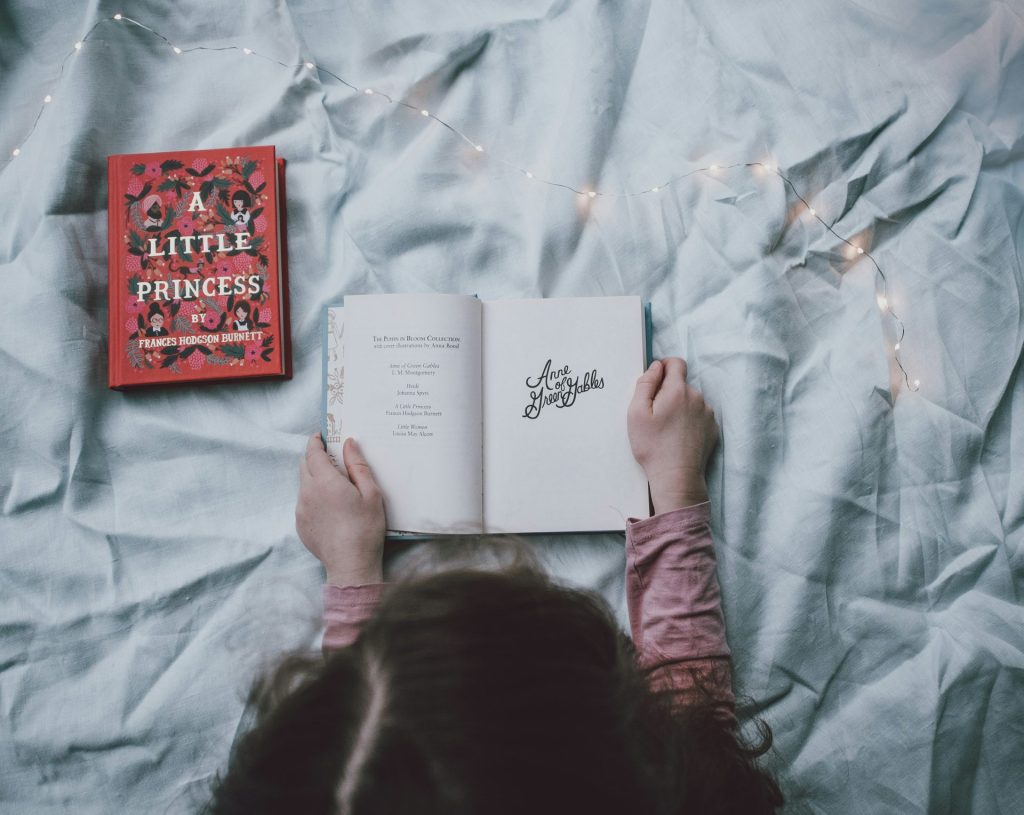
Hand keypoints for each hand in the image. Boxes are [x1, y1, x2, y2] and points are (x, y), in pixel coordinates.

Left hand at [296, 434, 385, 586]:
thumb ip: (358, 465)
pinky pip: (304, 502)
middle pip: (304, 465)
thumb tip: (349, 443)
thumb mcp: (371, 493)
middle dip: (314, 457)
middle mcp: (308, 492)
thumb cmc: (365, 529)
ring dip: (314, 478)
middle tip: (331, 457)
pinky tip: (331, 508)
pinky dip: (314, 497)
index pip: (313, 452)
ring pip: (304, 484)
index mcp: (325, 481)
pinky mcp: (300, 524)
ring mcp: (301, 509)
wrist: (350, 565)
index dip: (315, 441)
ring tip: (335, 486)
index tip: (320, 435)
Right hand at [627, 358, 718, 513]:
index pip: (676, 363)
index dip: (663, 366)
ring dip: (679, 407)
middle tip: (655, 414)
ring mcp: (707, 414)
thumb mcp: (636, 413)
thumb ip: (645, 384)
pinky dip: (689, 421)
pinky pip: (699, 416)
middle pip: (681, 384)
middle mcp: (697, 398)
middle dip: (668, 392)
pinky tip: (678, 437)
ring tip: (667, 429)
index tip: (655, 379)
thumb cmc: (653, 447)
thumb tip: (655, 367)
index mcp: (677, 390)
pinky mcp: (712, 428)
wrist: (677, 477)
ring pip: (690, 400)